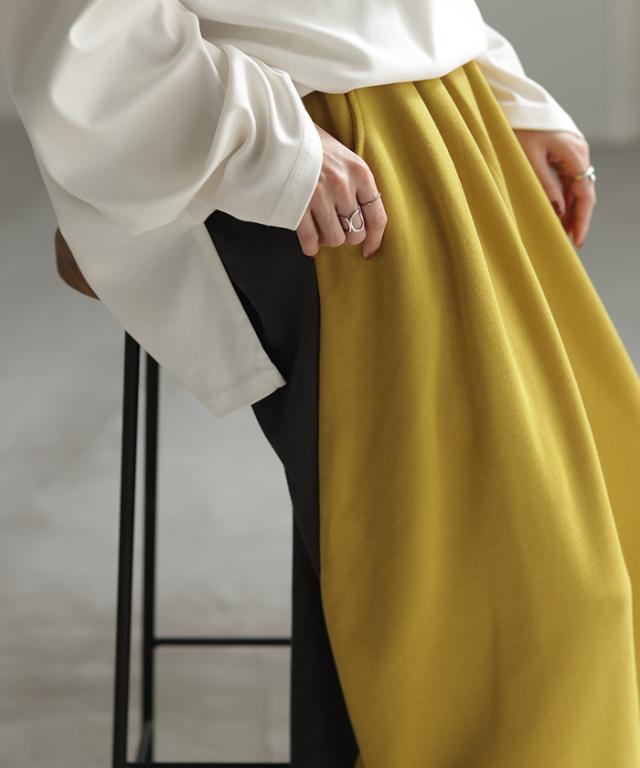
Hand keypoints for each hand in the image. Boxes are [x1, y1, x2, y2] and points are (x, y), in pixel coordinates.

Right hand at [297, 124, 387, 258]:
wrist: (278, 130)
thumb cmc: (312, 144)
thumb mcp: (344, 156)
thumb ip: (357, 183)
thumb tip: (363, 218)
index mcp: (359, 172)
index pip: (377, 217)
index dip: (375, 240)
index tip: (369, 251)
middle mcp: (342, 185)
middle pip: (355, 234)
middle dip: (346, 236)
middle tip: (336, 228)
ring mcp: (319, 196)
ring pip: (334, 239)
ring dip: (327, 239)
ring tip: (320, 229)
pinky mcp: (297, 205)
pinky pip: (310, 240)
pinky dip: (310, 246)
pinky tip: (309, 242)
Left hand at [513, 129, 596, 248]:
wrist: (513, 103)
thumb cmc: (518, 128)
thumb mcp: (528, 159)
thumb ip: (544, 185)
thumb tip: (558, 211)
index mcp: (574, 153)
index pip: (584, 194)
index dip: (582, 219)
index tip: (577, 240)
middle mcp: (579, 152)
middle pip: (583, 192)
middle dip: (578, 218)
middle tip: (571, 244)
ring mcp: (572, 152)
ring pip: (576, 188)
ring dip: (571, 210)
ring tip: (563, 234)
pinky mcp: (563, 152)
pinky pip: (568, 180)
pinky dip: (564, 199)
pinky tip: (558, 214)